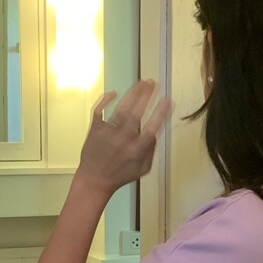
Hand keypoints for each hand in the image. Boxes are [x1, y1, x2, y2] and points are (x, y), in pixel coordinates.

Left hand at [77, 81, 171, 197]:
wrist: (94, 180)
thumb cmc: (121, 175)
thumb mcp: (143, 169)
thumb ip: (151, 150)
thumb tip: (155, 131)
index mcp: (136, 150)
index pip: (152, 127)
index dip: (160, 113)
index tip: (168, 100)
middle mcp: (123, 139)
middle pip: (136, 113)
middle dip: (146, 96)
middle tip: (153, 83)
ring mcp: (107, 133)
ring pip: (121, 110)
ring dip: (132, 94)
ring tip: (141, 82)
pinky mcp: (95, 130)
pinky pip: (99, 111)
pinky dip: (105, 100)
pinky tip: (114, 92)